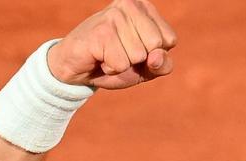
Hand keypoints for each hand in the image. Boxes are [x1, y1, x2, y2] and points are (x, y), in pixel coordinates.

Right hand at [46, 0, 177, 89]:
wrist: (75, 68)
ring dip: (122, 65)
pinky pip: (120, 64)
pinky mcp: (101, 31)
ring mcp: (115, 16)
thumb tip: (156, 56)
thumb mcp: (146, 67)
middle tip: (119, 52)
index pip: (170, 40)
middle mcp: (131, 4)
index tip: (134, 49)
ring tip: (108, 54)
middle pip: (155, 46)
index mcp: (145, 6)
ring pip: (138, 56)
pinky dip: (110, 68)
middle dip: (138, 59)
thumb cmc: (114, 62)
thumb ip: (162, 64)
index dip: (154, 55)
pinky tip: (99, 57)